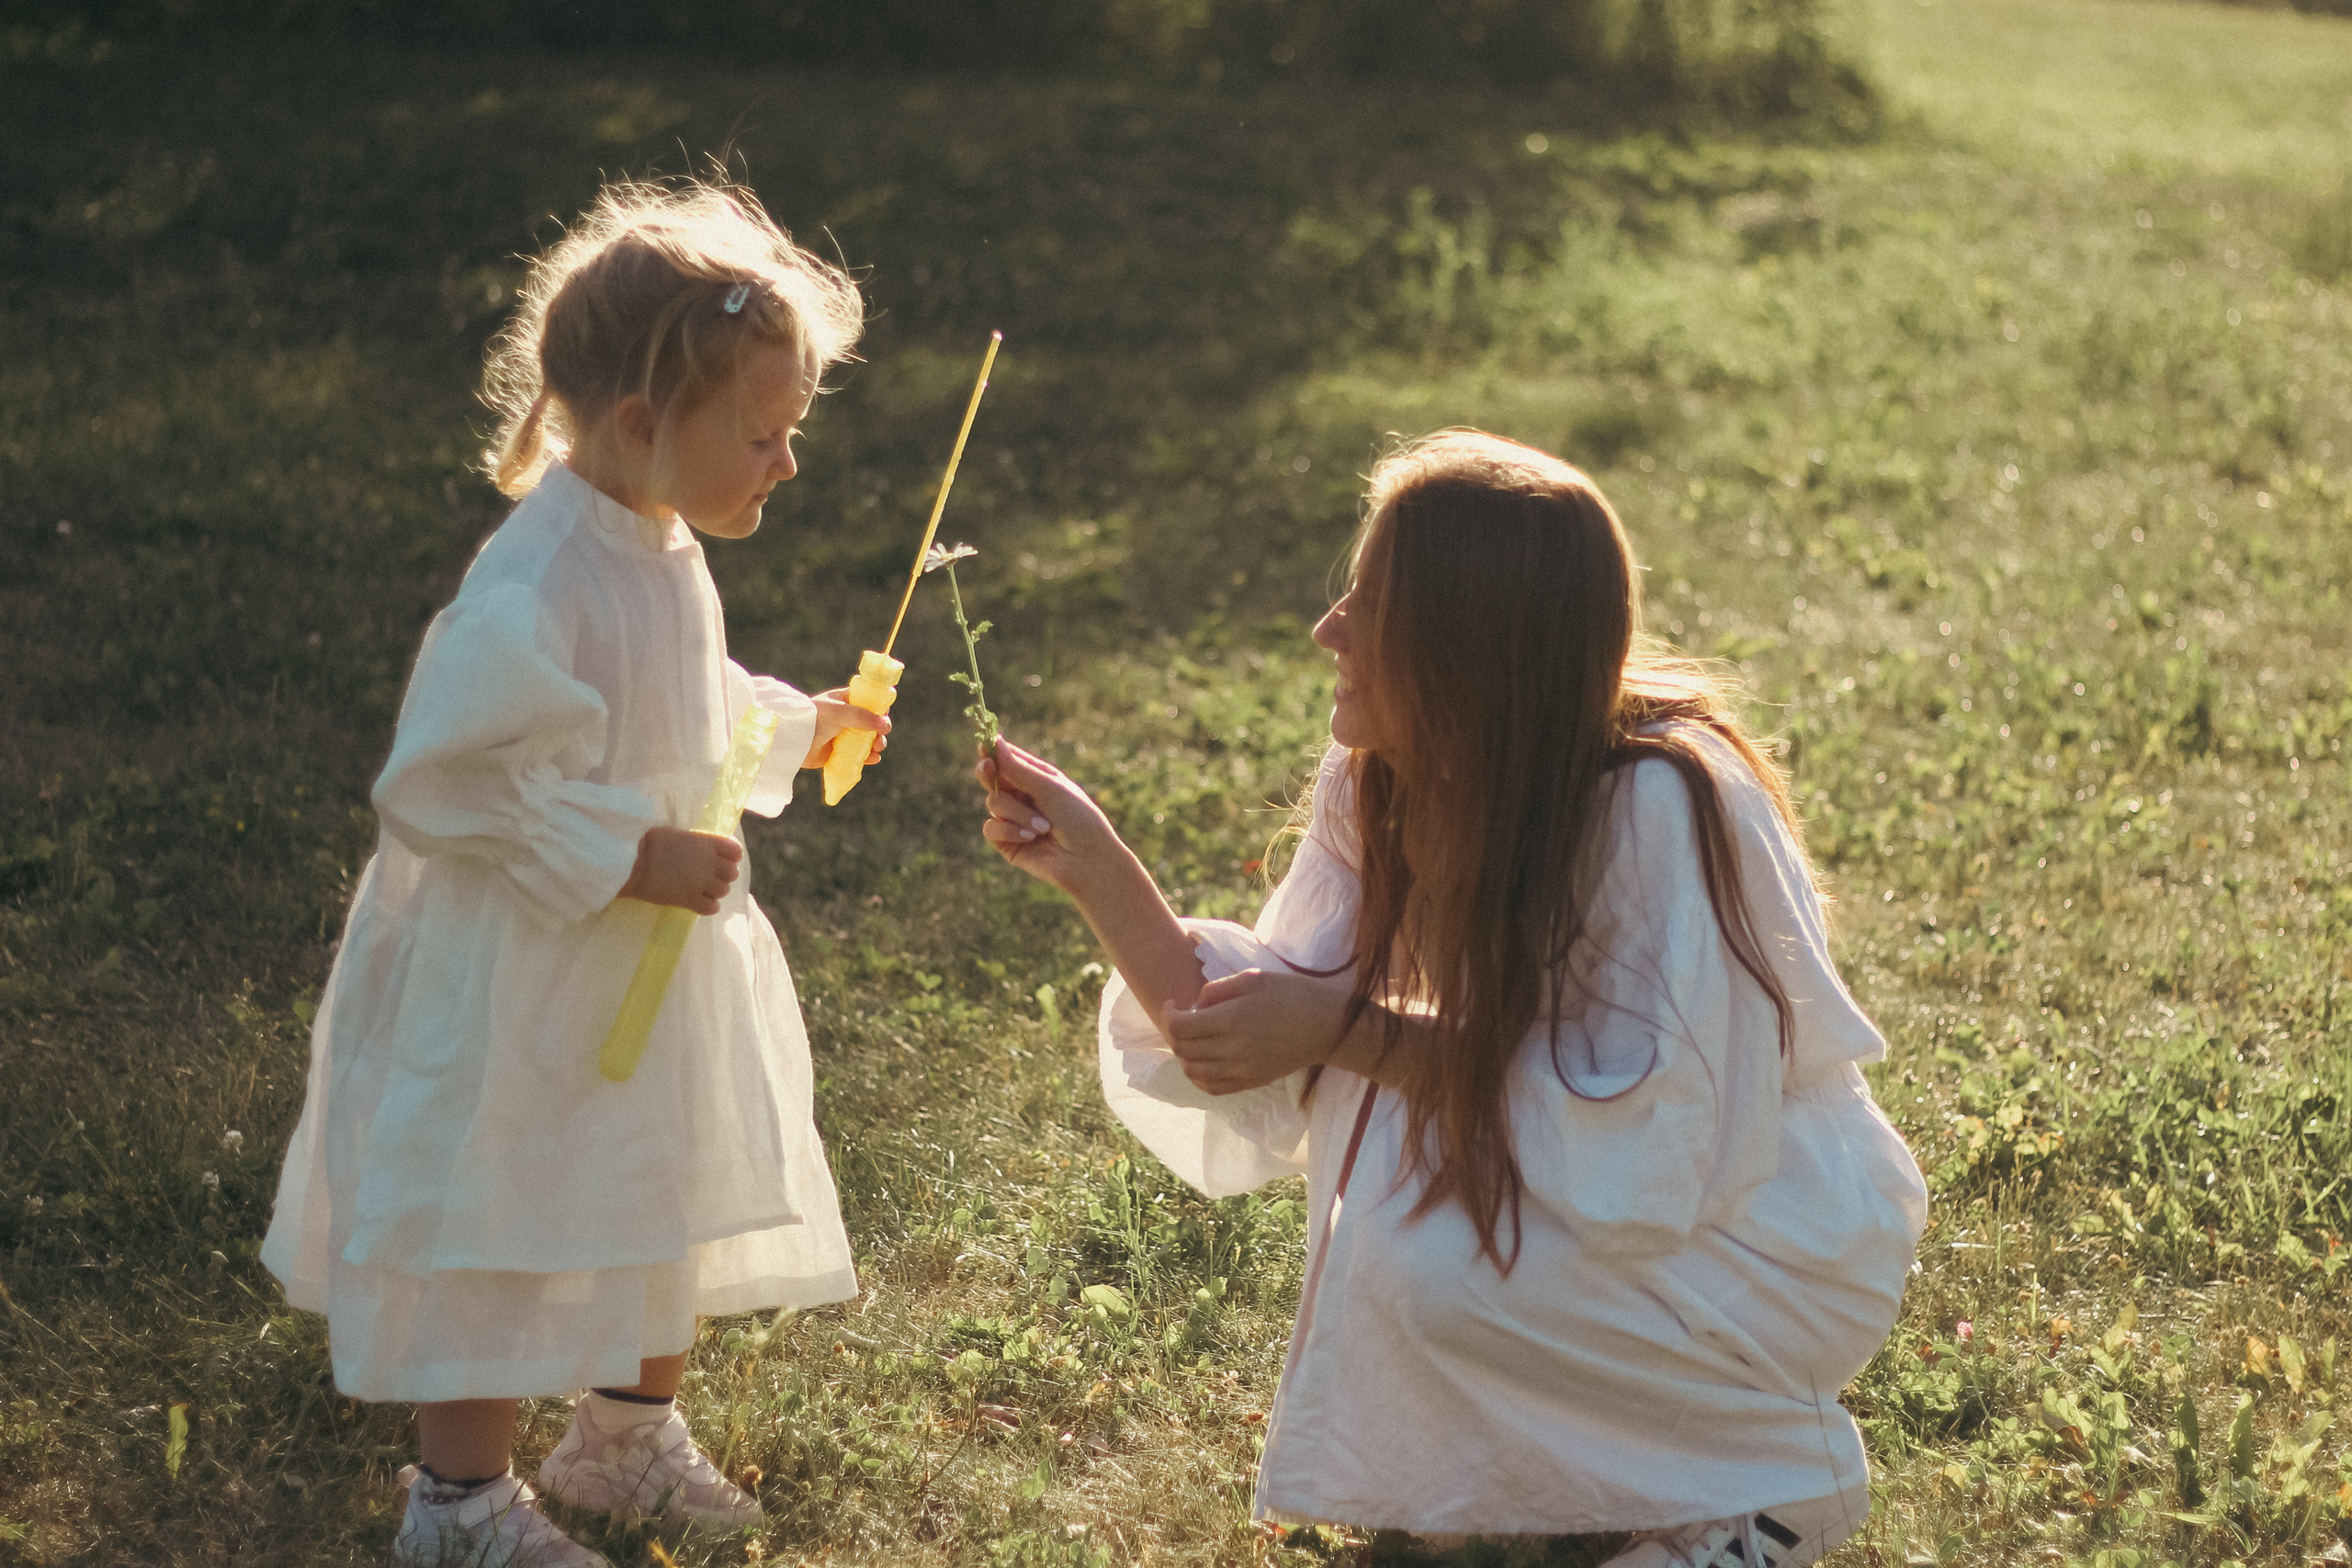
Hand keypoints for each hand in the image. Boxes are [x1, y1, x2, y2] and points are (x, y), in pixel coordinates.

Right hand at [617, 826, 741, 914]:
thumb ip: (695, 844)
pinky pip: (712, 907)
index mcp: (706, 843)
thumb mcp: (677, 835)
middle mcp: (709, 863)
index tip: (720, 858)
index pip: (735, 851)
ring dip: (714, 891)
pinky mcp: (690, 900)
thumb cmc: (649, 843)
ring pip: (723, 891)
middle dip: (722, 875)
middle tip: (708, 876)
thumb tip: (700, 849)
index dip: (730, 856)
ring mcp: (701, 883)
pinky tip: (697, 902)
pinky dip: (708, 906)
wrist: (631, 862)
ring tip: (700, 889)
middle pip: (732, 874)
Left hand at [803, 688, 891, 768]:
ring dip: (877, 744)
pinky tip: (873, 758)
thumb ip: (863, 716)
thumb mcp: (840, 712)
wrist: (794, 739)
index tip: (884, 716)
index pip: (869, 702)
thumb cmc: (814, 718)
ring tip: (876, 748)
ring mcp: (843, 736)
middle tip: (881, 736)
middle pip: (872, 723)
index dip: (879, 708)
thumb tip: (885, 725)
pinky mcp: (840, 752)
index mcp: (845, 701)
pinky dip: (868, 758)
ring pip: (868, 740)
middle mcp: (846, 718)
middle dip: (880, 730)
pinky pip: (859, 755)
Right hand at [975, 739, 1127, 895]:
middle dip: (988, 772)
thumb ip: (1018, 769)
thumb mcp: (1049, 788)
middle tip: (988, 767)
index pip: (1008, 759)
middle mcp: (1022, 796)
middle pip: (991, 777)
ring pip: (993, 802)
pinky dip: (1009, 830)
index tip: (984, 746)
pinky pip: (991, 828)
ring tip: (1043, 827)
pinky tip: (1029, 837)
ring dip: (1017, 813)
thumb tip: (995, 741)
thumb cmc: (1078, 819)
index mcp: (1036, 778)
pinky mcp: (1007, 842)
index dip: (993, 752)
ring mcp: (1013, 818)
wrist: (1088, 860)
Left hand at [1160, 965, 1354, 1094]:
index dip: (1168, 1014)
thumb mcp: (1253, 978)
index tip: (1174, 1004)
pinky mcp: (1251, 1082)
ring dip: (1184, 1055)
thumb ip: (1218, 989)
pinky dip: (1199, 1076)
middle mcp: (1233, 1049)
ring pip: (1193, 1072)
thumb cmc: (1292, 994)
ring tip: (1192, 1040)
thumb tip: (1195, 1004)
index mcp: (1232, 1019)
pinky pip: (1212, 1088)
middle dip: (1174, 1033)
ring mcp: (1242, 1070)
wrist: (1326, 1026)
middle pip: (1183, 1050)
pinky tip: (1203, 1061)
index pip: (1180, 1027)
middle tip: (1182, 1019)